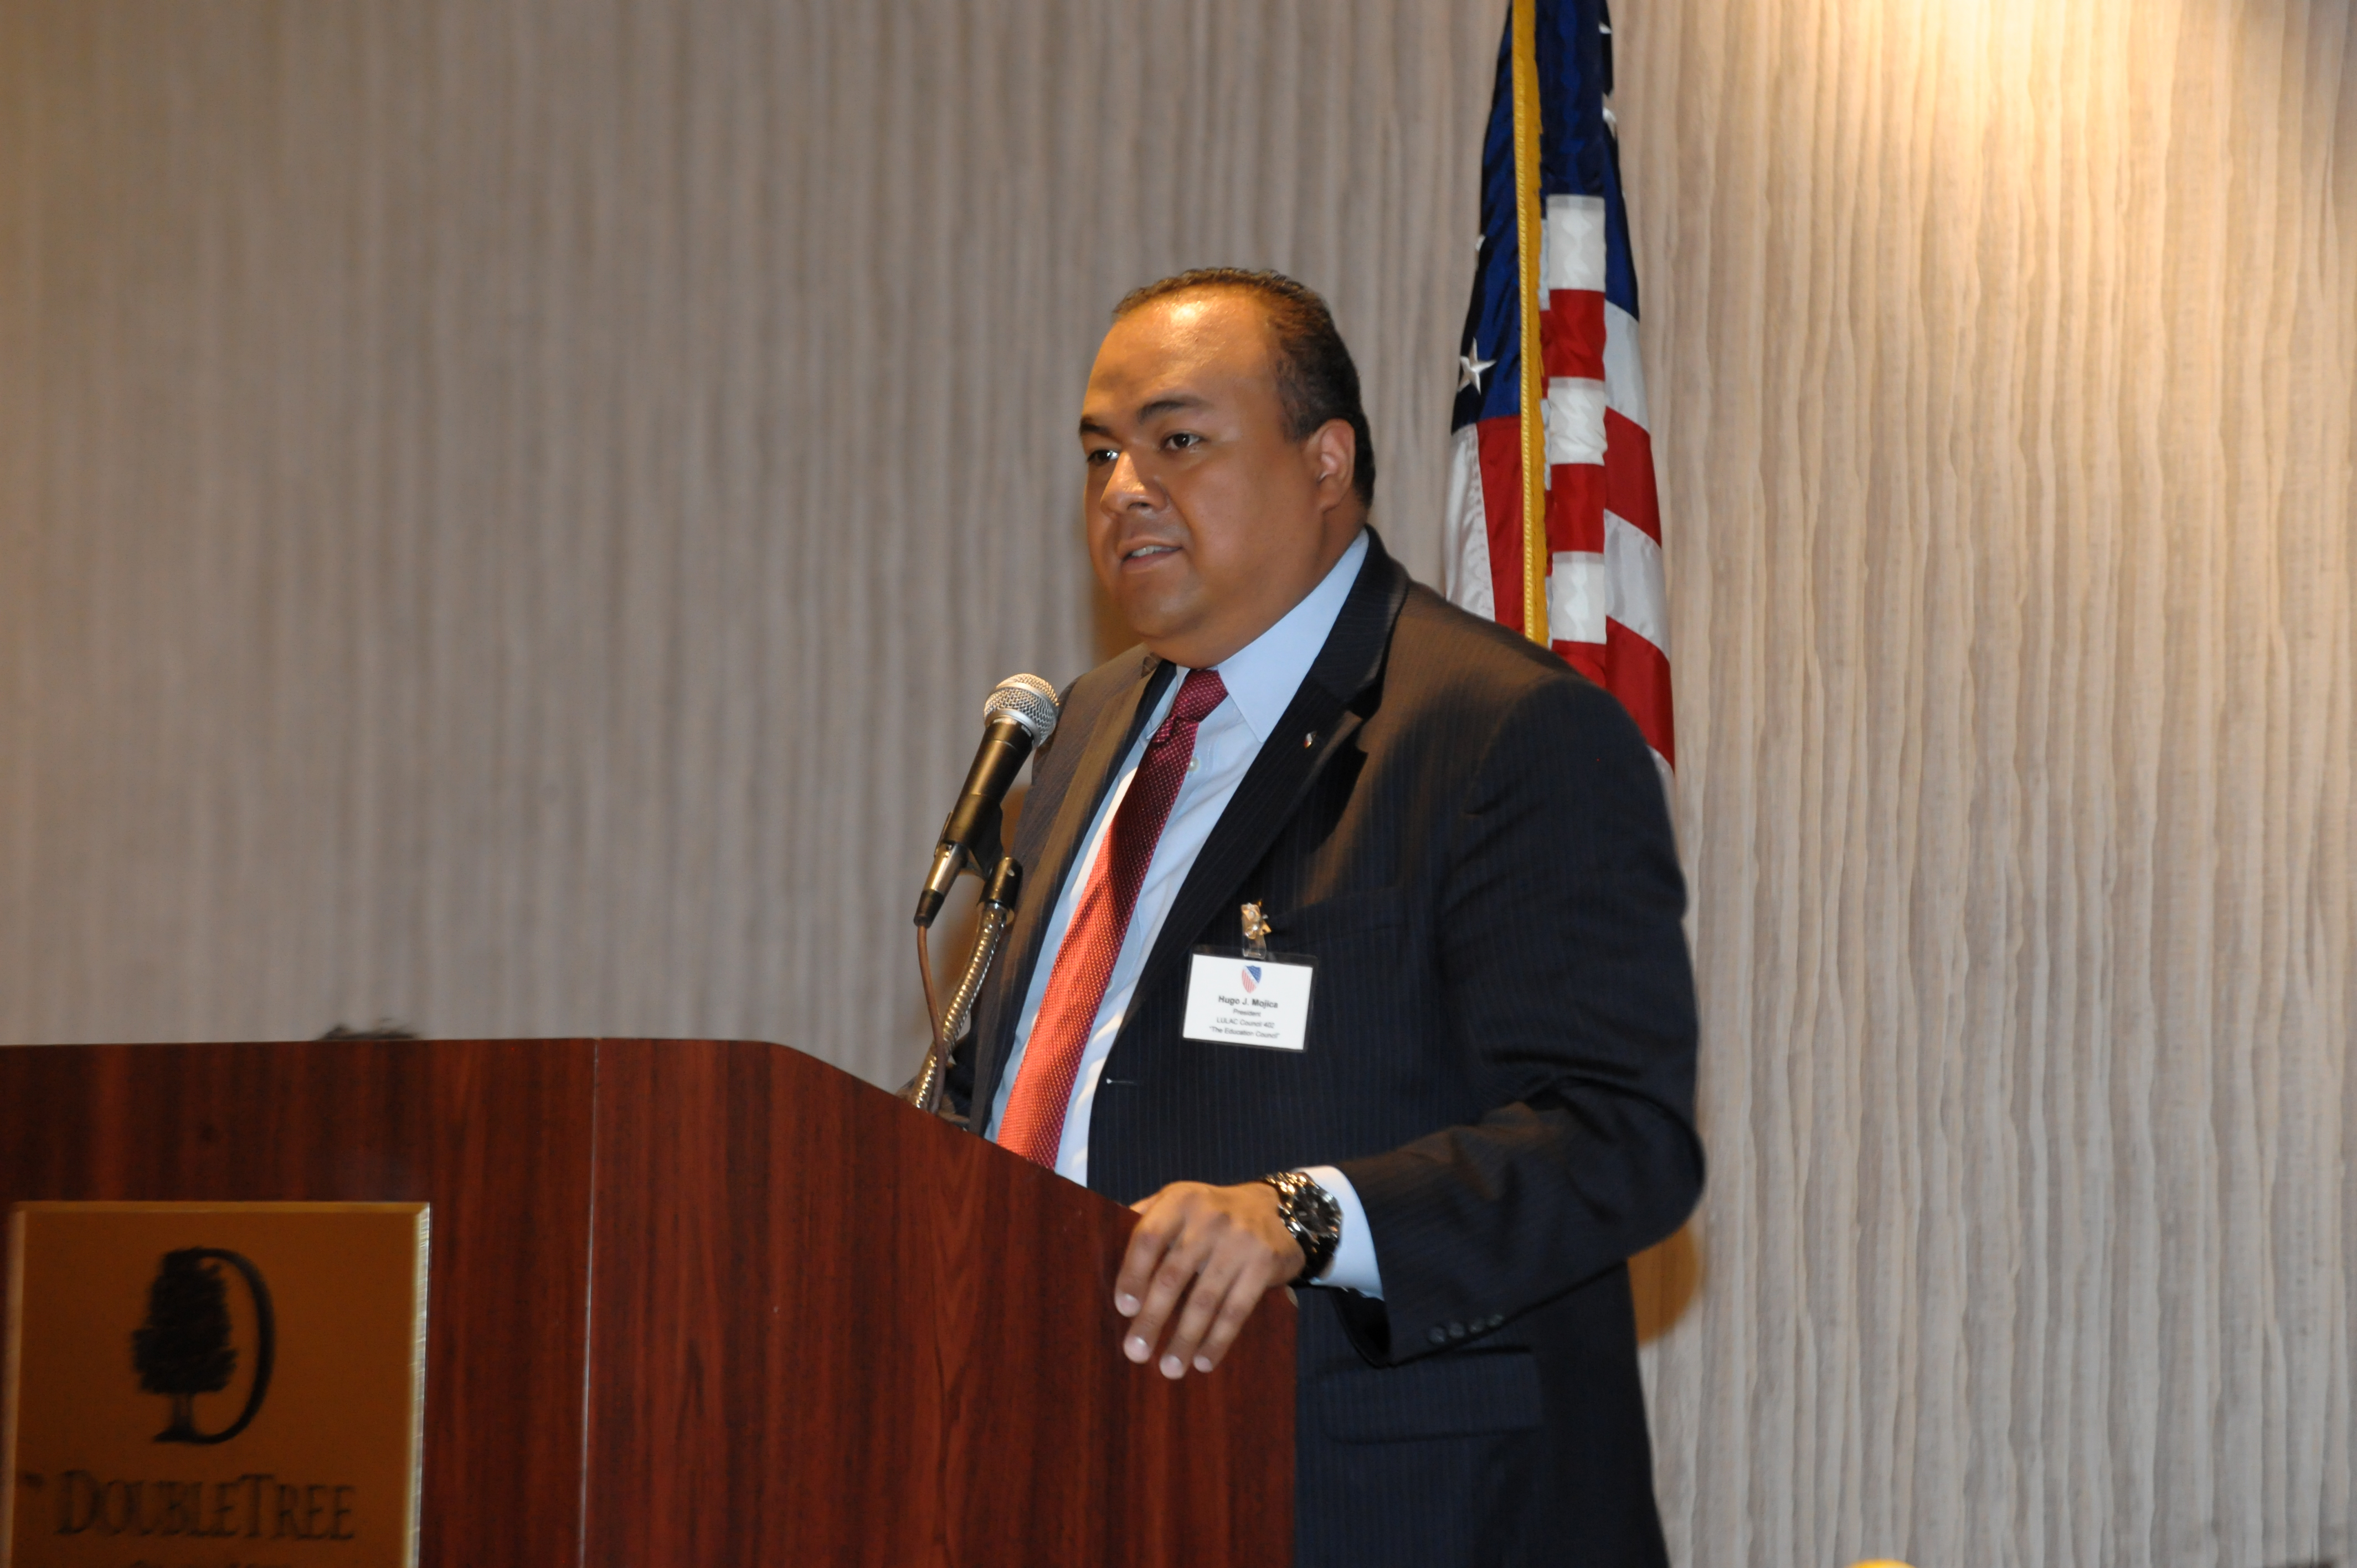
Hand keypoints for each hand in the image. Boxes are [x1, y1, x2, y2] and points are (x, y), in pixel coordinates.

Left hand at [1115, 1180, 1302, 1379]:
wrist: (1277, 1209)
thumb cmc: (1211, 1213)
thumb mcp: (1179, 1202)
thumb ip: (1146, 1218)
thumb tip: (1102, 1244)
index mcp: (1180, 1200)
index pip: (1148, 1238)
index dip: (1133, 1273)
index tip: (1123, 1308)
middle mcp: (1210, 1217)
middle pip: (1173, 1275)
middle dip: (1153, 1318)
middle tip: (1135, 1352)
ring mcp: (1240, 1241)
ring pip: (1205, 1299)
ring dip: (1185, 1338)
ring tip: (1170, 1368)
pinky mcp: (1264, 1264)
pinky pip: (1236, 1309)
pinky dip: (1219, 1339)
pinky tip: (1204, 1361)